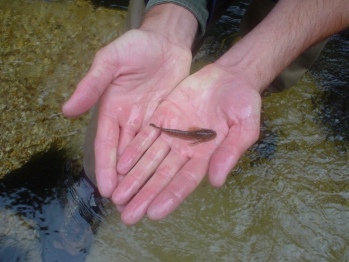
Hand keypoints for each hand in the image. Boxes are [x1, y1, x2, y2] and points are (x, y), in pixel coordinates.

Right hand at [62, 28, 191, 196]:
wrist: (166, 41)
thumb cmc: (135, 46)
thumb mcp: (110, 61)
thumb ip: (92, 84)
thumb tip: (66, 111)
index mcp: (111, 109)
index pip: (107, 144)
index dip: (106, 167)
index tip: (107, 190)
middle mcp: (129, 120)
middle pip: (126, 156)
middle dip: (125, 181)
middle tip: (126, 207)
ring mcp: (150, 121)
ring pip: (145, 155)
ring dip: (143, 177)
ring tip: (143, 200)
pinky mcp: (169, 119)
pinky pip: (165, 143)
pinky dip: (162, 161)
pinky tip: (163, 178)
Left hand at [113, 63, 261, 223]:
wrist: (230, 77)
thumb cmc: (243, 103)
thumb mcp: (245, 126)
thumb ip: (231, 151)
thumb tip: (216, 181)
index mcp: (206, 156)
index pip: (186, 181)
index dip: (170, 196)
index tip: (153, 213)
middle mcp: (185, 150)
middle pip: (162, 176)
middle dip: (145, 195)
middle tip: (127, 216)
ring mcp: (172, 134)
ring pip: (149, 160)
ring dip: (133, 177)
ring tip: (117, 196)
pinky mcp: (162, 118)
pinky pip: (145, 136)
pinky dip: (132, 151)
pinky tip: (119, 165)